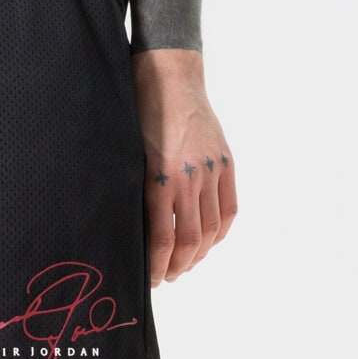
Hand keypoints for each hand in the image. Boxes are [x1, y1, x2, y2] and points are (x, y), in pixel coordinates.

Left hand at [133, 50, 237, 285]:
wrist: (171, 77)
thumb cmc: (140, 115)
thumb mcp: (128, 157)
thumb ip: (136, 194)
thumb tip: (135, 235)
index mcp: (158, 180)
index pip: (162, 242)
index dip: (157, 268)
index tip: (151, 280)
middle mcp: (188, 179)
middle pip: (190, 242)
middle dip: (179, 267)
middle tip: (169, 278)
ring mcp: (211, 171)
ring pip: (211, 230)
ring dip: (200, 254)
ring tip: (188, 264)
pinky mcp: (226, 163)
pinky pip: (229, 210)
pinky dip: (220, 233)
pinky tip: (209, 242)